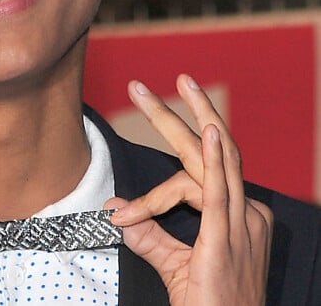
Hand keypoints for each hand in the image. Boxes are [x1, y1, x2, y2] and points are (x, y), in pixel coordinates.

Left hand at [105, 74, 272, 305]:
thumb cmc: (206, 305)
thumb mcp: (172, 262)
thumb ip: (147, 232)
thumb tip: (114, 208)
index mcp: (238, 215)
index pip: (201, 175)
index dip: (164, 174)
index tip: (126, 198)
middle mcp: (245, 212)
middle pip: (218, 149)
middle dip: (195, 110)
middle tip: (181, 77)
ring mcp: (241, 222)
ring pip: (215, 157)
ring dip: (189, 118)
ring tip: (168, 87)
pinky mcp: (227, 237)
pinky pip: (219, 190)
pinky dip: (216, 159)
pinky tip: (208, 131)